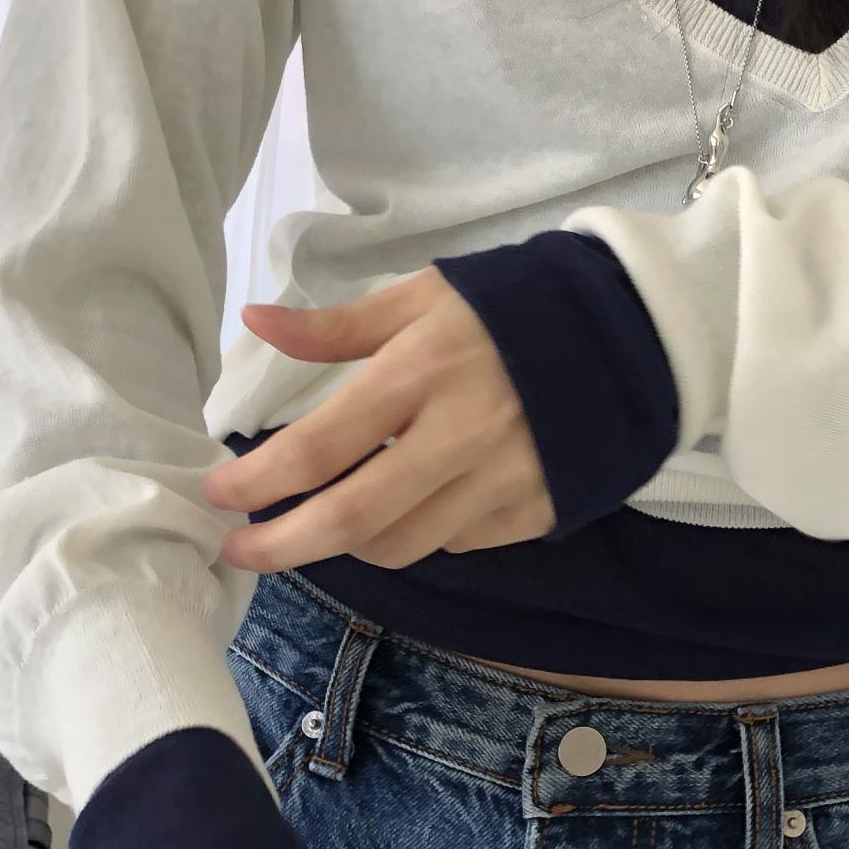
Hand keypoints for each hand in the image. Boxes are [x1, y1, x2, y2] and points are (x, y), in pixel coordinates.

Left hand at [200, 269, 553, 571]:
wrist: (632, 337)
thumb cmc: (514, 307)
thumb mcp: (425, 296)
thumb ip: (338, 325)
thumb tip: (254, 321)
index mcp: (423, 372)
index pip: (321, 446)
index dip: (258, 480)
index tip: (216, 492)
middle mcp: (460, 437)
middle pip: (353, 519)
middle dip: (282, 546)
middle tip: (238, 552)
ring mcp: (502, 484)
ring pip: (401, 545)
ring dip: (348, 543)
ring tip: (324, 521)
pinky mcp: (533, 514)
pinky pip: (453, 544)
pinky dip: (416, 532)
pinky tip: (409, 503)